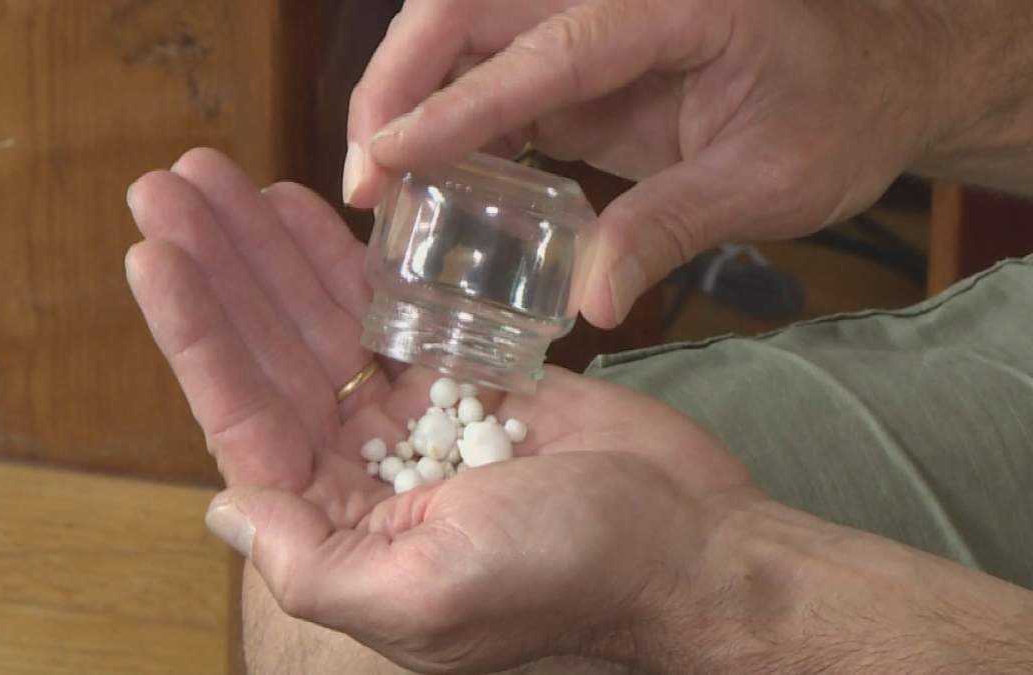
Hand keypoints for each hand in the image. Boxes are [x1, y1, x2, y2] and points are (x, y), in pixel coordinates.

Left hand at [126, 148, 757, 672]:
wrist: (692, 547)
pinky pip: (394, 307)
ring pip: (323, 321)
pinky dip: (350, 259)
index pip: (244, 418)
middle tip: (167, 191)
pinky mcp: (468, 373)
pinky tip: (307, 210)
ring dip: (269, 251)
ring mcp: (416, 415)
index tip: (154, 257)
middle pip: (271, 354)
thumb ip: (313, 564)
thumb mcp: (428, 596)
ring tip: (217, 182)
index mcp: (342, 524)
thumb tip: (224, 507)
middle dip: (219, 271)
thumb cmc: (571, 578)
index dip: (195, 336)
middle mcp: (365, 467)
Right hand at [344, 0, 939, 326]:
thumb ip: (671, 228)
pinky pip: (492, 73)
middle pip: (468, 5)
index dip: (456, 104)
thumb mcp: (769, 181)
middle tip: (361, 174)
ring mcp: (591, 17)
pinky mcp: (581, 54)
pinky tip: (429, 178)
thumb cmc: (840, 113)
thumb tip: (589, 304)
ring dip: (408, 96)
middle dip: (397, 80)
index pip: (544, 48)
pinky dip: (449, 119)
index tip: (384, 156)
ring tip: (377, 183)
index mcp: (670, 6)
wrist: (874, 74)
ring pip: (463, 31)